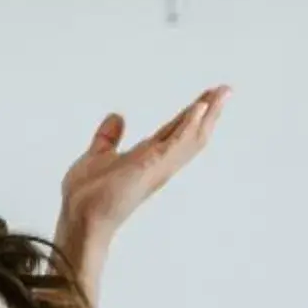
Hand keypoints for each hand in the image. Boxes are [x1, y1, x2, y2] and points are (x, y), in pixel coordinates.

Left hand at [58, 87, 228, 249]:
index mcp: (149, 158)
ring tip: (222, 93)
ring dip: (208, 114)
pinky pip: (177, 143)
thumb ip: (108, 138)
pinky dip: (190, 125)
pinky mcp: (153, 168)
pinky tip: (200, 108)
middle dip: (209, 111)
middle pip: (191, 132)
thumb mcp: (98, 156)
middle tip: (226, 90)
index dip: (191, 113)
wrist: (81, 217)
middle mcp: (159, 162)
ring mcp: (159, 166)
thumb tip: (117, 117)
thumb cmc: (87, 196)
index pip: (177, 131)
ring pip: (192, 137)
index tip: (206, 97)